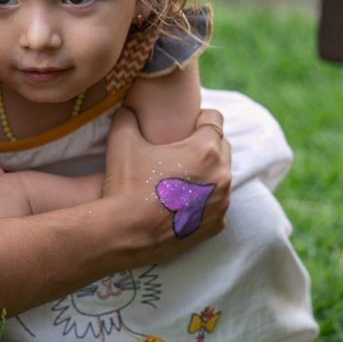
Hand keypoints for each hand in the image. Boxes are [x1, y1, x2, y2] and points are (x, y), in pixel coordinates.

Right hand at [102, 107, 230, 261]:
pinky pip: (216, 204)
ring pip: (221, 177)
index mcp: (205, 149)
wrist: (124, 234)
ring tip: (181, 177)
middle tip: (180, 150)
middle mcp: (221, 174)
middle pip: (222, 147)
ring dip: (206, 173)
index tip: (186, 123)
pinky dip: (204, 200)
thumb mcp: (121, 142)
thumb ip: (126, 117)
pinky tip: (182, 201)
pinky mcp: (215, 225)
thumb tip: (126, 107)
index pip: (214, 118)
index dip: (199, 117)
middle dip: (205, 145)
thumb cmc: (125, 186)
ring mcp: (221, 202)